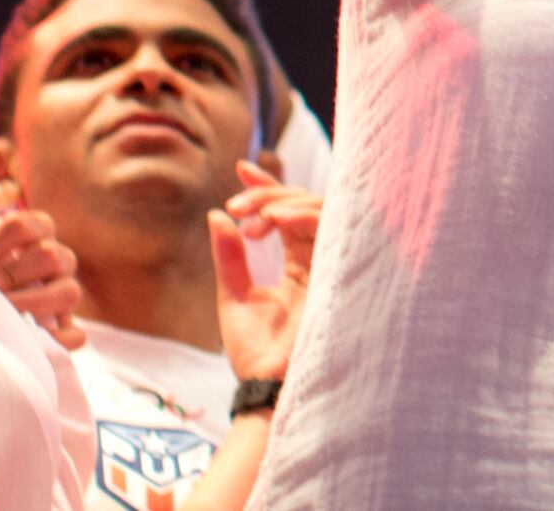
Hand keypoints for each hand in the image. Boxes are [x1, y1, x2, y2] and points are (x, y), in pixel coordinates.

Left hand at [0, 200, 86, 349]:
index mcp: (37, 231)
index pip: (27, 224)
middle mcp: (57, 257)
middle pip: (50, 256)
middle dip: (14, 275)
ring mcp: (64, 290)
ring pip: (69, 292)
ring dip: (34, 304)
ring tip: (5, 313)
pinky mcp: (65, 324)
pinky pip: (76, 334)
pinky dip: (61, 339)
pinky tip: (37, 342)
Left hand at [211, 159, 322, 383]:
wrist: (266, 385)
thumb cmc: (253, 351)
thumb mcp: (233, 296)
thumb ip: (229, 256)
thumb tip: (215, 215)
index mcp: (297, 265)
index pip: (287, 213)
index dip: (267, 187)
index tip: (241, 169)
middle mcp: (317, 260)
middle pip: (303, 205)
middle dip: (268, 194)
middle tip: (235, 203)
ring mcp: (329, 263)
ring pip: (320, 208)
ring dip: (283, 201)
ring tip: (252, 214)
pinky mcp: (338, 268)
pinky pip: (330, 225)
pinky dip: (302, 214)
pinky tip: (274, 218)